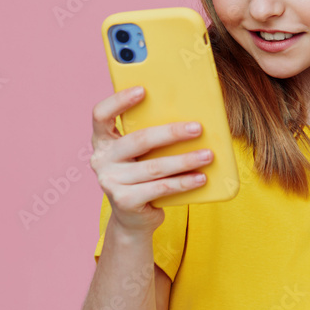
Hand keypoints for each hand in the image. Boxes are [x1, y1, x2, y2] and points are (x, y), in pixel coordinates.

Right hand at [89, 86, 211, 237]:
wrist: (133, 218)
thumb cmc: (143, 175)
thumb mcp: (142, 153)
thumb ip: (152, 136)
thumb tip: (191, 116)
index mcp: (103, 141)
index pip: (101, 115)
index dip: (119, 101)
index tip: (143, 90)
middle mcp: (101, 160)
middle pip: (138, 140)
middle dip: (171, 133)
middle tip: (197, 128)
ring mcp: (110, 182)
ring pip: (154, 167)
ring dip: (185, 160)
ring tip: (208, 155)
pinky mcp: (124, 201)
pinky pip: (160, 188)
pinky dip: (183, 182)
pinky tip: (201, 178)